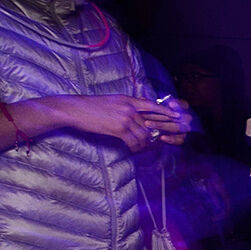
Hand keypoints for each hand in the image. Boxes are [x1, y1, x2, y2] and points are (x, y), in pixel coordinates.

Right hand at [31, 95, 185, 150]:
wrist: (74, 110)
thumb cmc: (89, 106)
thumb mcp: (111, 101)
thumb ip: (125, 106)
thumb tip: (134, 114)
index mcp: (128, 100)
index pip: (152, 105)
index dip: (166, 111)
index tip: (177, 116)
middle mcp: (129, 108)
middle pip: (150, 123)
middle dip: (154, 133)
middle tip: (156, 141)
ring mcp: (125, 118)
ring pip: (143, 134)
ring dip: (143, 143)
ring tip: (140, 147)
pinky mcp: (118, 129)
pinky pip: (134, 141)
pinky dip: (135, 147)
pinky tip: (132, 149)